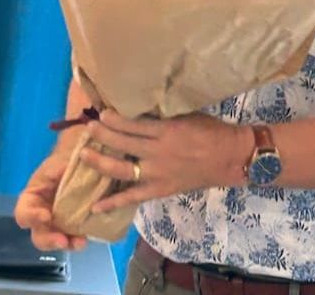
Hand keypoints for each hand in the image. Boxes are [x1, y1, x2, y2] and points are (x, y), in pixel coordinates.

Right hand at [14, 153, 87, 250]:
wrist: (81, 163)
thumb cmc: (64, 162)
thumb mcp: (57, 163)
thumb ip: (57, 170)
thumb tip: (64, 171)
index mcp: (32, 200)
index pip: (23, 213)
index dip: (32, 217)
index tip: (47, 216)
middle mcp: (41, 216)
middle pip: (38, 235)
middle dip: (49, 240)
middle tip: (62, 240)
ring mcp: (57, 224)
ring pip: (56, 240)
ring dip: (67, 244)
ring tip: (80, 242)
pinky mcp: (73, 226)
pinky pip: (74, 237)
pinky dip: (79, 239)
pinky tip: (88, 237)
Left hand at [80, 110, 252, 212]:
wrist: (230, 157)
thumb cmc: (211, 130)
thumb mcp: (187, 115)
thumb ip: (164, 116)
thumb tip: (140, 109)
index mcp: (166, 130)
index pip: (133, 125)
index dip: (114, 119)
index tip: (100, 112)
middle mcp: (158, 152)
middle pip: (123, 144)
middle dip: (103, 135)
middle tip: (88, 128)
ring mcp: (157, 173)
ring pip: (122, 169)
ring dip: (101, 162)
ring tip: (84, 154)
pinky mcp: (160, 189)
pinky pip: (133, 197)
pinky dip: (114, 202)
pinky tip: (95, 206)